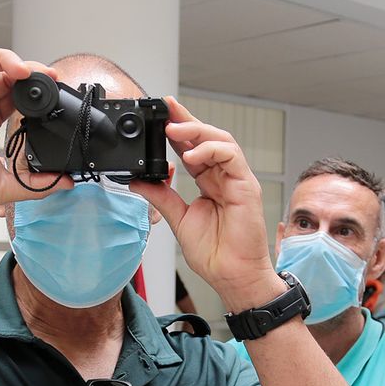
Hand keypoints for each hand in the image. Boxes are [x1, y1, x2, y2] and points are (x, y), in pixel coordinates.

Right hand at [0, 42, 71, 217]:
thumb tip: (65, 183)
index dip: (34, 86)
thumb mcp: (4, 186)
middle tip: (44, 75)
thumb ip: (35, 184)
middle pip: (2, 71)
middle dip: (26, 69)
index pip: (15, 92)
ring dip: (3, 57)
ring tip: (19, 71)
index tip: (54, 87)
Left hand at [134, 97, 282, 310]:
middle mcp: (224, 177)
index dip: (178, 128)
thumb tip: (138, 180)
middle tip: (165, 110)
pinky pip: (231, 156)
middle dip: (186, 120)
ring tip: (173, 130)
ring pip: (221, 140)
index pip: (193, 147)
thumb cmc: (215, 254)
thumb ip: (161, 197)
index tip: (159, 114)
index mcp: (209, 182)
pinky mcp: (246, 186)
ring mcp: (237, 179)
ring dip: (196, 131)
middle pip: (208, 137)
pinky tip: (190, 155)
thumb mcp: (179, 219)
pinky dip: (210, 149)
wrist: (232, 275)